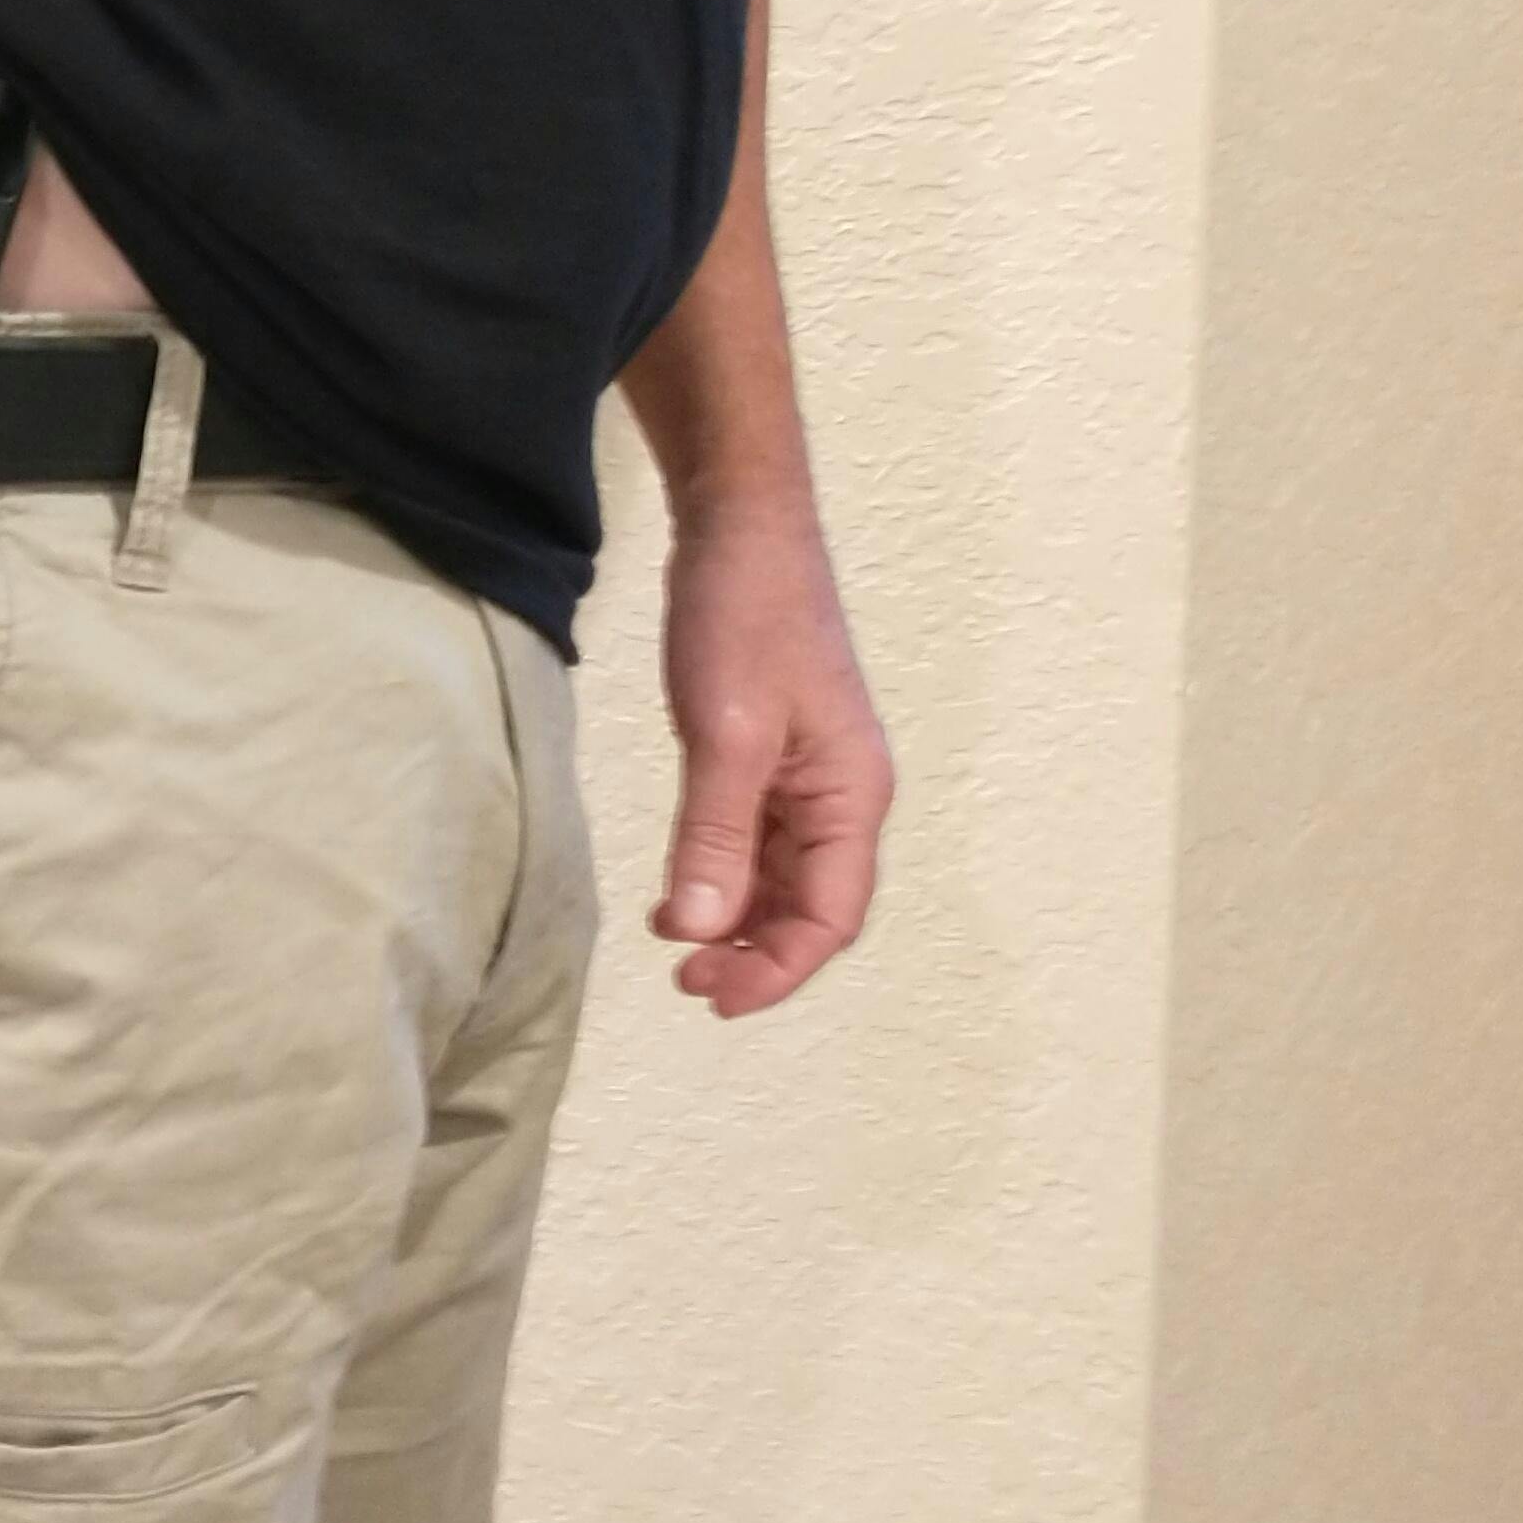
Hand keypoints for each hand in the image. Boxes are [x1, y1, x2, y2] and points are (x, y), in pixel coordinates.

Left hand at [648, 495, 888, 1016]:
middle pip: (809, 907)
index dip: (776, 970)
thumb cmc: (744, 615)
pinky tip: (672, 893)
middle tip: (681, 979)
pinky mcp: (768, 755)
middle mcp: (840, 795)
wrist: (737, 525)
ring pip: (778, 878)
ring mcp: (805, 775)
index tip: (710, 997)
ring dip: (732, 919)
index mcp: (852, 795)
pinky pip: (753, 839)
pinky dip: (718, 875)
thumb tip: (698, 932)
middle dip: (752, 953)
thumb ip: (713, 835)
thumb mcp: (724, 732)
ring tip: (671, 943)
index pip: (830, 916)